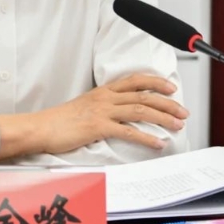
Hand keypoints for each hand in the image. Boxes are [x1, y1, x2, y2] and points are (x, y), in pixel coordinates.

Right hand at [0, 74, 188, 158]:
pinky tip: (158, 143)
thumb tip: (118, 115)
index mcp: (102, 91)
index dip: (155, 82)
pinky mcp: (98, 126)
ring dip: (162, 118)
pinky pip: (128, 131)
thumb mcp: (84, 106)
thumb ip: (102, 107)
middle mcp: (105, 98)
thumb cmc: (59, 121)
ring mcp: (102, 111)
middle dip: (167, 103)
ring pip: (140, 110)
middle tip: (183, 111)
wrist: (40, 127)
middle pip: (143, 95)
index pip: (134, 80)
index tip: (171, 87)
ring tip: (177, 125)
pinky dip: (146, 137)